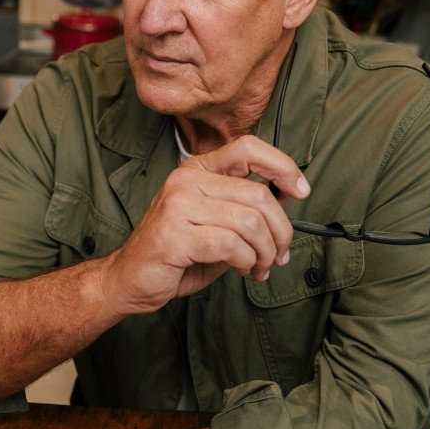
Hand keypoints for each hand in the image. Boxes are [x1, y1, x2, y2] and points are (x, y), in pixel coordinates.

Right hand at [100, 134, 309, 315]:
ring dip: (265, 252)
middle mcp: (185, 180)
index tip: (301, 190)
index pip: (248, 148)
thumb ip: (246, 206)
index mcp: (197, 170)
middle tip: (279, 255)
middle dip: (280, 231)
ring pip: (249, 222)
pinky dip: (246, 262)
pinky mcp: (174, 235)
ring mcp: (177, 206)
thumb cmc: (176, 253)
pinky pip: (231, 245)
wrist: (128, 280)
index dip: (282, 166)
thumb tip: (289, 193)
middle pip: (258, 195)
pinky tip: (242, 270)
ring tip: (259, 267)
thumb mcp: (216, 222)